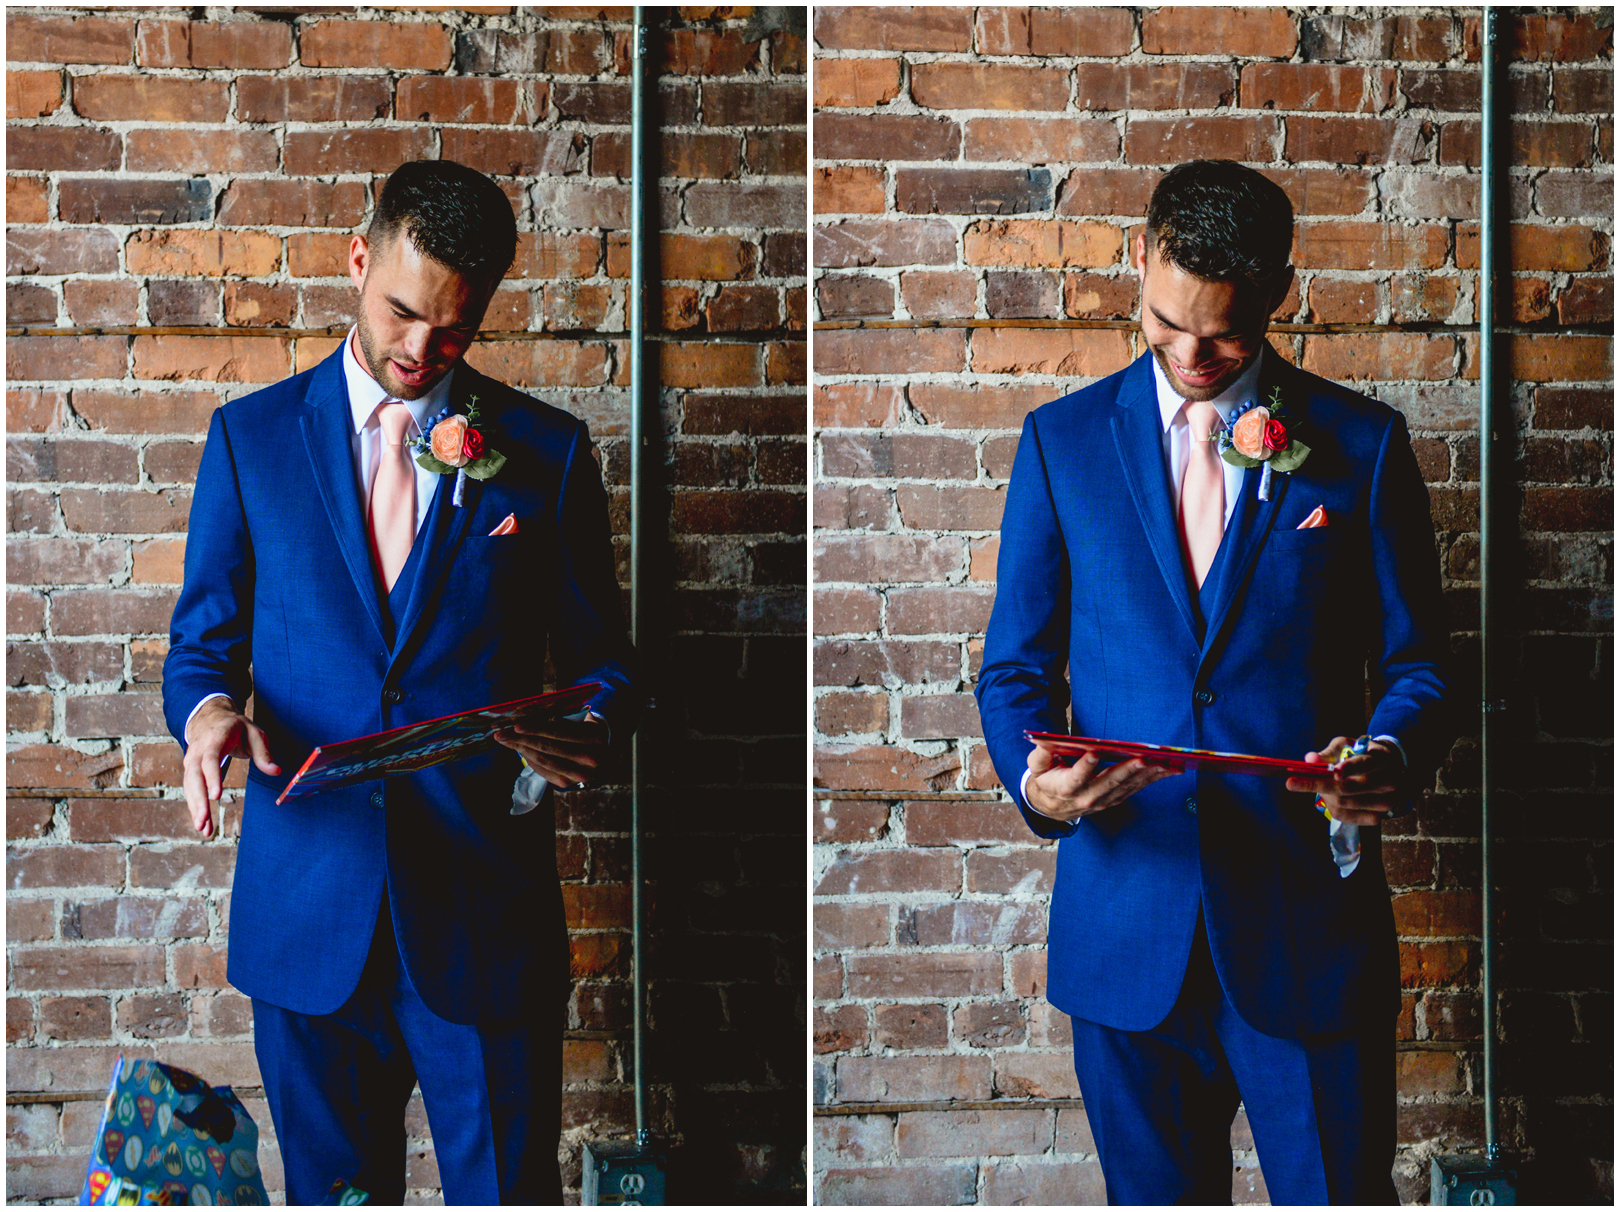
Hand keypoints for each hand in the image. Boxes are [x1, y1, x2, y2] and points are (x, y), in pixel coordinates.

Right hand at [182, 698, 279, 837]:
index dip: (212, 777)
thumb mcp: (255, 733)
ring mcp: (190, 761)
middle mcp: (197, 751)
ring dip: (195, 808)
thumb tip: (276, 771)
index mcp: (214, 739)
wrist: (211, 719)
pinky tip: (203, 825)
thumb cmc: (236, 727)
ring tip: (203, 829)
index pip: (210, 759)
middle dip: (198, 799)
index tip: (215, 796)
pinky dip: (195, 808)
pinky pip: (190, 791)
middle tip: (204, 820)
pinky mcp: (190, 772)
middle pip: (195, 776)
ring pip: (189, 787)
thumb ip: (264, 753)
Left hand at [493, 714, 608, 789]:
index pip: (560, 732)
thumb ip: (560, 715)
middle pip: (548, 748)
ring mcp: (578, 775)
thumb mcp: (580, 718)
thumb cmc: (585, 729)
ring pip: (543, 760)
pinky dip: (528, 759)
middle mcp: (590, 759)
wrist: (601, 754)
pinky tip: (518, 749)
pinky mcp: (567, 784)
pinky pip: (542, 770)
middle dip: (521, 739)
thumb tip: (527, 714)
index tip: (516, 724)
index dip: (536, 728)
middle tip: (501, 733)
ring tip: (505, 740)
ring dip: (521, 749)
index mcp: (594, 737)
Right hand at [1024, 740, 1178, 822]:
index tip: (1094, 752)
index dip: (1085, 766)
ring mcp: (1103, 800)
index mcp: (1064, 787)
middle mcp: (1086, 797)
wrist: (1051, 807)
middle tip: (1143, 757)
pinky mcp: (1115, 799)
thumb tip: (1043, 741)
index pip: (1076, 777)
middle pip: (1108, 782)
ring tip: (1165, 762)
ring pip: (1127, 786)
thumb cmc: (1045, 780)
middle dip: (1127, 770)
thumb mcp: (1035, 767)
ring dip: (1147, 775)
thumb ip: (1039, 755)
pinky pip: (1136, 788)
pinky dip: (1153, 779)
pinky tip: (1169, 769)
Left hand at [1285, 736, 1405, 826]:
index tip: (1327, 771)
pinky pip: (1349, 817)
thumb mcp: (1346, 746)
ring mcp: (1386, 801)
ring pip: (1346, 804)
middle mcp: (1389, 781)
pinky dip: (1333, 809)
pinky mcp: (1379, 816)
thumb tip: (1309, 759)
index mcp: (1381, 759)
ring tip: (1315, 786)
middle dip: (1319, 785)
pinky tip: (1328, 799)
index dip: (1346, 769)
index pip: (1362, 764)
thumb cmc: (1360, 754)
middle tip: (1291, 782)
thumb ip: (1328, 753)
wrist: (1387, 770)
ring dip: (1325, 796)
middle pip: (1350, 788)